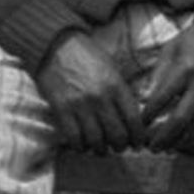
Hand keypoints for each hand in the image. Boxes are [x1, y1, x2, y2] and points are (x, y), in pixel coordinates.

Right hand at [35, 30, 143, 152]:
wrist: (55, 44)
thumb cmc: (86, 55)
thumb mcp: (111, 68)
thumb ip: (122, 92)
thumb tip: (131, 117)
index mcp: (116, 86)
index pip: (134, 121)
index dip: (138, 138)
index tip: (137, 144)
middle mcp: (100, 98)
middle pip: (117, 135)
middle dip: (120, 146)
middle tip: (118, 147)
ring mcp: (79, 104)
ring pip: (96, 140)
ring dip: (100, 149)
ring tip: (100, 148)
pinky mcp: (61, 108)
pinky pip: (74, 136)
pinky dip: (80, 146)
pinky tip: (81, 145)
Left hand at [141, 13, 193, 149]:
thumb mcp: (171, 49)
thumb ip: (158, 73)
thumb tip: (144, 98)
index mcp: (184, 70)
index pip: (161, 99)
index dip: (147, 115)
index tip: (138, 125)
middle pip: (181, 119)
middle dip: (164, 136)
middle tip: (150, 147)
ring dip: (182, 141)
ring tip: (167, 147)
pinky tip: (189, 141)